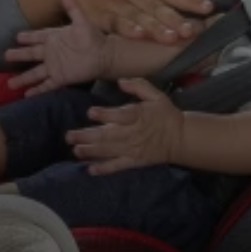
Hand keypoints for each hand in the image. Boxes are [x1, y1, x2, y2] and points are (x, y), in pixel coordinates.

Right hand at [4, 0, 116, 94]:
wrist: (105, 56)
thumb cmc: (94, 38)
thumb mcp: (82, 21)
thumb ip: (72, 7)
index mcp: (54, 38)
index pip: (37, 37)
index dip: (27, 37)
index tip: (17, 37)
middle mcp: (52, 52)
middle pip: (30, 54)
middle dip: (18, 56)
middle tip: (5, 56)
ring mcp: (55, 66)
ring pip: (35, 73)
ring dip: (23, 78)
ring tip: (10, 84)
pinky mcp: (60, 78)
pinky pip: (46, 85)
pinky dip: (37, 90)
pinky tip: (27, 95)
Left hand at [69, 79, 184, 174]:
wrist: (181, 138)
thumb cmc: (166, 115)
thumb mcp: (156, 95)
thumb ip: (139, 86)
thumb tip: (121, 81)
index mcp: (139, 116)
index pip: (121, 115)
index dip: (105, 114)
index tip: (90, 112)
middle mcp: (133, 134)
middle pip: (108, 135)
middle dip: (87, 136)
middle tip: (69, 136)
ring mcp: (133, 149)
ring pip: (109, 151)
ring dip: (91, 151)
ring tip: (75, 151)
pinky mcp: (135, 161)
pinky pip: (118, 166)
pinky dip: (105, 169)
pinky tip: (90, 170)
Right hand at [73, 0, 210, 43]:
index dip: (191, 0)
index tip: (209, 7)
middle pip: (159, 7)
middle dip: (177, 19)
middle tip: (194, 30)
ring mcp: (117, 2)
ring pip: (140, 16)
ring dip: (157, 27)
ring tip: (172, 37)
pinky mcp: (100, 13)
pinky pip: (116, 23)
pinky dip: (127, 28)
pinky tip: (138, 35)